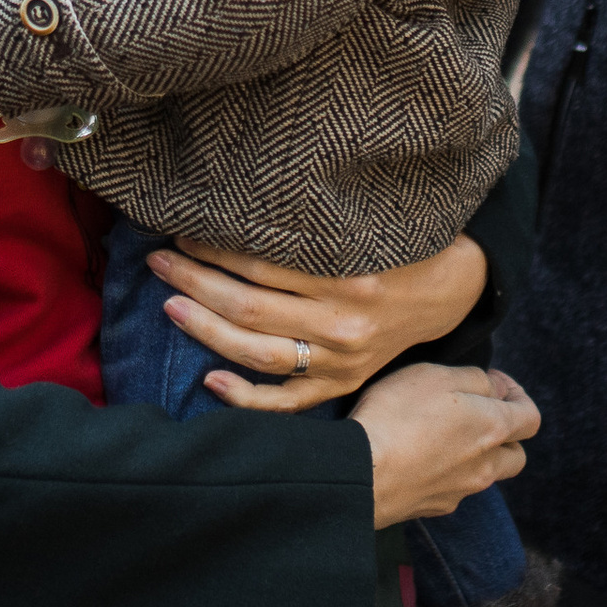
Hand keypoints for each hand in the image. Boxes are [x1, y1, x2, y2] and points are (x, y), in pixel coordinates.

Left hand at [152, 235, 489, 412]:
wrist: (449, 292)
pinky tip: (209, 381)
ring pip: (256, 352)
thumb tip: (243, 205)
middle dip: (194, 281)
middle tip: (157, 260)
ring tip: (170, 304)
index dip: (213, 248)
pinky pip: (286, 402)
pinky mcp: (341, 386)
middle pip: (249, 307)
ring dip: (204, 328)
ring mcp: (340, 361)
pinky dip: (245, 398)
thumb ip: (316, 225)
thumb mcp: (368, 226)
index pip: (261, 264)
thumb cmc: (400, 246)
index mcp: (350, 276)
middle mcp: (343, 323)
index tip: (182, 230)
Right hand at [347, 364, 538, 528]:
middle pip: (516, 455)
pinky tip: (420, 459)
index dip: (518, 395)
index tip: (494, 383)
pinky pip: (455, 489)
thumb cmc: (398, 415)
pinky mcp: (434, 507)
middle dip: (506, 434)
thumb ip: (475, 379)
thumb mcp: (437, 375)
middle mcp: (485, 466)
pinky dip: (448, 474)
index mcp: (493, 429)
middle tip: (476, 414)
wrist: (360, 473)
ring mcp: (460, 491)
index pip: (531, 418)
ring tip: (444, 436)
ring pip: (485, 474)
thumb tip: (496, 388)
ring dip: (477, 456)